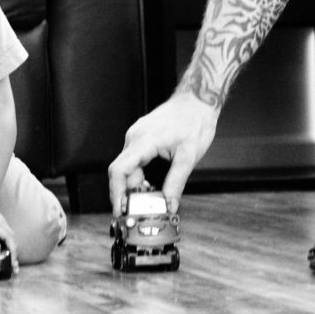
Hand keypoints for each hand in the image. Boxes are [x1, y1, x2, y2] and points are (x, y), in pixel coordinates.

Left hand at [0, 199, 19, 272]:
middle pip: (8, 236)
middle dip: (12, 251)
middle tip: (12, 266)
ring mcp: (3, 224)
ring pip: (13, 238)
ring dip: (15, 252)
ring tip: (15, 268)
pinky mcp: (5, 227)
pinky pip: (12, 238)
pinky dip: (14, 249)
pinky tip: (13, 260)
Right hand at [108, 92, 217, 215]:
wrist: (198, 100)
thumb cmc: (194, 121)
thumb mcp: (188, 156)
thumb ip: (176, 183)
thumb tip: (168, 205)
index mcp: (143, 140)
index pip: (118, 170)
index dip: (116, 193)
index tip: (120, 210)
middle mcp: (135, 137)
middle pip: (122, 172)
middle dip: (128, 195)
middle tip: (139, 213)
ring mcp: (137, 136)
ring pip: (128, 168)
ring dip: (135, 187)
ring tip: (149, 202)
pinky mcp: (142, 138)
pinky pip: (134, 161)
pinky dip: (139, 176)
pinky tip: (150, 187)